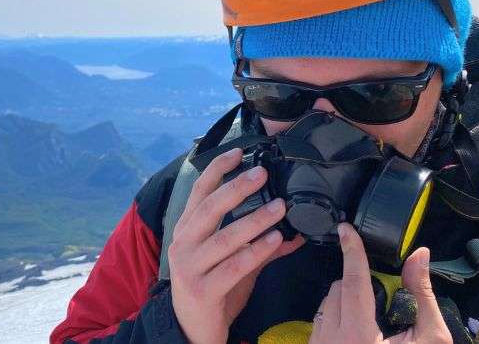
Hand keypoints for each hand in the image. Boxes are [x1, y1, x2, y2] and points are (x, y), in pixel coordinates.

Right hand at [168, 148, 303, 343]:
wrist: (192, 330)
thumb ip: (259, 245)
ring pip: (224, 238)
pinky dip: (255, 252)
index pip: (199, 192)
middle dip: (237, 188)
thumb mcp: (232, 262)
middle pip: (210, 209)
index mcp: (187, 230)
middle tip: (263, 174)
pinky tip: (274, 241)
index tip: (239, 152)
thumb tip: (294, 231)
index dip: (217, 170)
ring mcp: (190, 268)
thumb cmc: (212, 289)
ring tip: (279, 208)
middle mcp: (184, 244)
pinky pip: (233, 267)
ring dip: (254, 220)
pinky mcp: (203, 291)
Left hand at [309, 223, 451, 343]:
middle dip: (357, 283)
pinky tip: (355, 331)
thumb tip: (419, 256)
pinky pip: (320, 322)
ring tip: (370, 318)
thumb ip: (422, 295)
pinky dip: (335, 316)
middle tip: (380, 297)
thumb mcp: (429, 340)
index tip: (346, 229)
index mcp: (359, 334)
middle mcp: (332, 339)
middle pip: (338, 289)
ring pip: (326, 305)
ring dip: (345, 300)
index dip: (352, 251)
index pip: (353, 280)